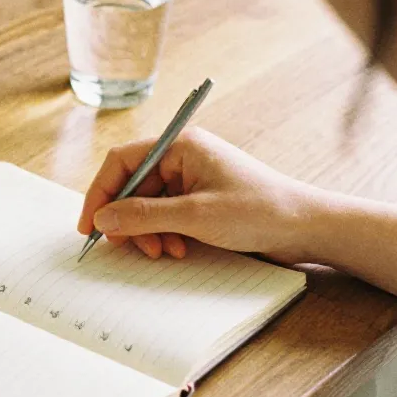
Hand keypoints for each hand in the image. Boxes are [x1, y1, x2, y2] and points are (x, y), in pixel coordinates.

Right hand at [78, 128, 317, 262]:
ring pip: (149, 205)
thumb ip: (144, 216)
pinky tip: (178, 249)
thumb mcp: (194, 216)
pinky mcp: (202, 200)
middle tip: (129, 248)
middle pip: (133, 186)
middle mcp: (183, 157)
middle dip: (128, 219)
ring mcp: (193, 179)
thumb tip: (103, 219)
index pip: (122, 161)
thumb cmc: (259, 211)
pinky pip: (167, 215)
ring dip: (148, 231)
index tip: (90, 226)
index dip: (101, 193)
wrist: (306, 227)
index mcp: (180, 145)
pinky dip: (165, 234)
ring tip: (163, 251)